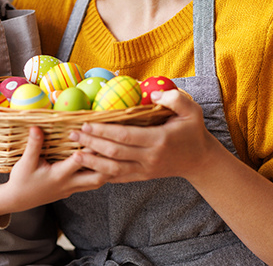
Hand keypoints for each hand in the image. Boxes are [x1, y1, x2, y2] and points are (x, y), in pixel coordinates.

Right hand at [0, 126, 109, 217]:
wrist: (18, 200)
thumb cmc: (22, 180)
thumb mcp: (25, 162)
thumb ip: (34, 145)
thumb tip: (36, 127)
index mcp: (59, 175)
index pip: (79, 162)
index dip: (88, 149)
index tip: (96, 136)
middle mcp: (69, 184)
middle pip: (97, 177)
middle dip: (107, 164)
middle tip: (115, 148)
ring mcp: (72, 189)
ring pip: (97, 182)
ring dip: (106, 170)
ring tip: (114, 155)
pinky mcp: (71, 190)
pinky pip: (91, 184)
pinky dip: (99, 174)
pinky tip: (103, 164)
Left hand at [69, 89, 220, 183]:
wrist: (200, 160)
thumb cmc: (193, 131)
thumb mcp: (191, 110)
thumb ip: (174, 99)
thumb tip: (153, 94)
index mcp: (159, 140)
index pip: (125, 136)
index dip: (104, 131)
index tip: (86, 123)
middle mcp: (150, 158)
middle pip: (114, 153)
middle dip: (91, 143)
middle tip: (72, 134)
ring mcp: (145, 170)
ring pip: (113, 169)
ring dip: (92, 162)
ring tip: (74, 153)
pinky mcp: (142, 176)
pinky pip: (119, 178)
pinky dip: (102, 174)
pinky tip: (87, 168)